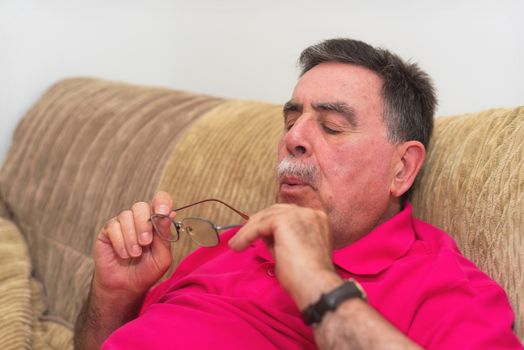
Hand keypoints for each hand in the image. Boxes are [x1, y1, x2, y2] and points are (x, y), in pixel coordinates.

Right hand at [93, 191, 173, 298]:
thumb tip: (169, 214)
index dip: (162, 202)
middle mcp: (139, 219)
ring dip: (131, 237)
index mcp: (156, 222)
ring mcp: (123, 223)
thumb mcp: (162, 257)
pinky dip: (120, 242)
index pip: (160, 201)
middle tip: (145, 242)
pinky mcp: (108, 231)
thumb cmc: (146, 271)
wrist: (126, 287)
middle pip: (141, 206)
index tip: (163, 211)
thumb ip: (165, 236)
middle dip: (144, 224)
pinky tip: (123, 254)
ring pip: (126, 216)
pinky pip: (113, 227)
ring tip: (134, 254)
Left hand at [228, 204, 342, 309]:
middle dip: (257, 222)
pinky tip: (238, 246)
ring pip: (265, 217)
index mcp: (316, 219)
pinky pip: (259, 226)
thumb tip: (264, 235)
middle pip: (275, 211)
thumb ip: (282, 239)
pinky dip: (246, 235)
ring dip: (248, 231)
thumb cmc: (307, 277)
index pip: (288, 214)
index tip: (255, 233)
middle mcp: (309, 213)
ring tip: (236, 245)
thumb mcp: (294, 251)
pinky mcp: (284, 221)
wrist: (315, 285)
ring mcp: (298, 215)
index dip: (269, 222)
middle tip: (242, 236)